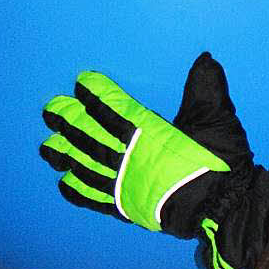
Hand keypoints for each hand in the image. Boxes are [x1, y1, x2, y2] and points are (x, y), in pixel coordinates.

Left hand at [40, 53, 263, 268]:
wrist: (221, 209)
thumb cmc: (220, 164)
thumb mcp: (218, 120)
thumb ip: (206, 89)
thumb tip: (205, 59)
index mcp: (148, 133)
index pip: (114, 108)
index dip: (96, 94)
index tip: (82, 83)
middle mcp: (128, 157)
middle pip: (90, 135)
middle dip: (69, 121)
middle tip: (51, 109)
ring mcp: (124, 184)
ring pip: (85, 165)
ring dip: (64, 154)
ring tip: (47, 145)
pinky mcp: (127, 207)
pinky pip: (94, 198)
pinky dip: (77, 191)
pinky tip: (64, 183)